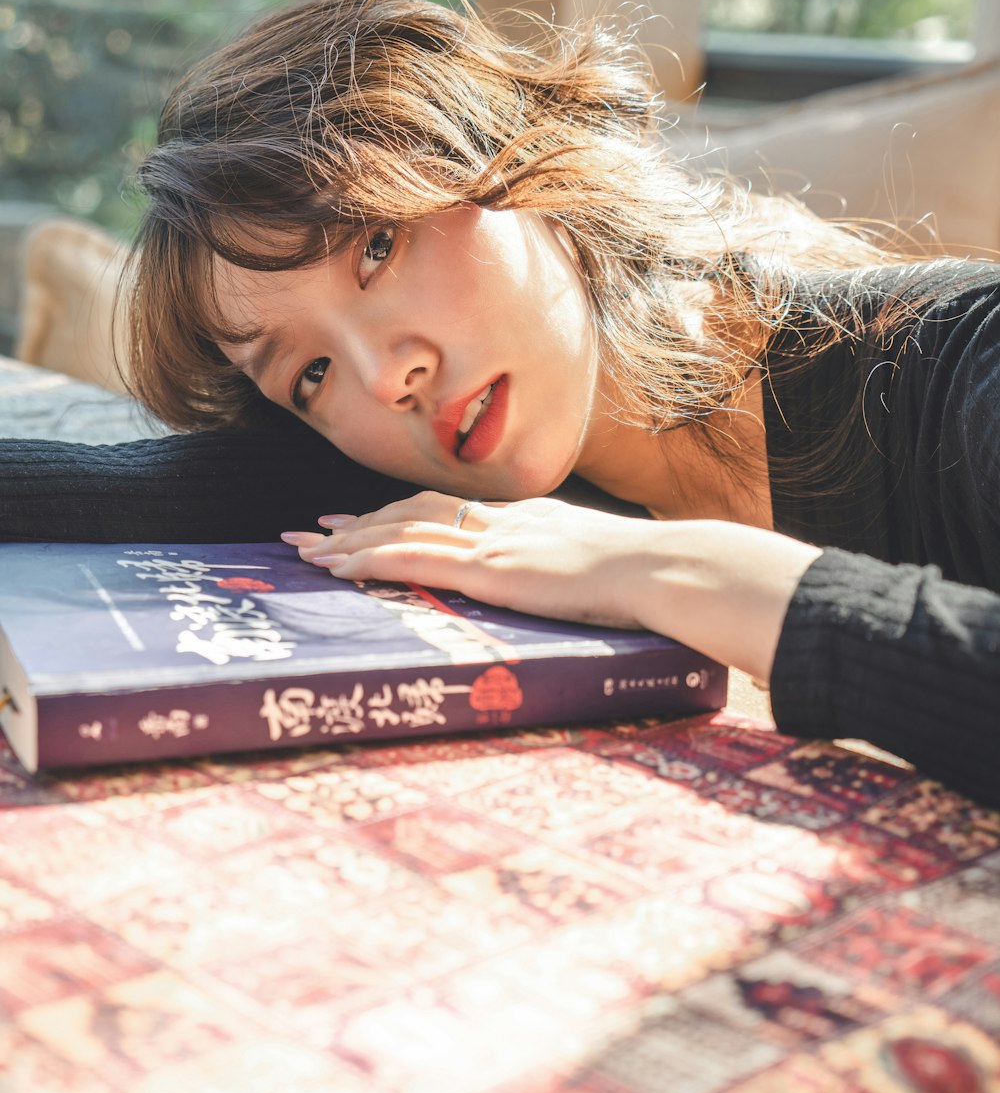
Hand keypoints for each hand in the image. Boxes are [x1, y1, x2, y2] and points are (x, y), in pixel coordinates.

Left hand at [281, 492, 822, 683]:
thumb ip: (577, 567)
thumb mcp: (604, 564)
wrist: (660, 568)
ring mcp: (493, 543)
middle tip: (313, 529)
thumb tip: (579, 583)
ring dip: (349, 540)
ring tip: (307, 550)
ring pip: (401, 532)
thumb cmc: (647, 575)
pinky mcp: (490, 570)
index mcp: (526, 519)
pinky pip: (414, 561)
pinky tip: (340, 567)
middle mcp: (501, 522)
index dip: (400, 513)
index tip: (363, 517)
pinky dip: (370, 560)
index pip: (448, 509)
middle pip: (412, 512)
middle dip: (358, 521)